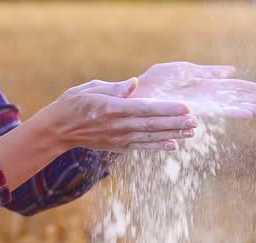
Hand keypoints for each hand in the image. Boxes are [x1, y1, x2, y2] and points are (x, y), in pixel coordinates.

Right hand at [41, 78, 198, 152]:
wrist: (58, 130)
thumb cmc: (73, 103)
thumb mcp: (90, 88)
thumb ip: (114, 88)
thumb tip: (133, 83)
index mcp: (112, 108)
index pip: (145, 108)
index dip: (167, 109)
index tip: (186, 108)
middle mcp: (117, 126)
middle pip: (152, 125)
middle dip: (176, 123)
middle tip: (196, 122)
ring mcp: (118, 138)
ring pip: (150, 137)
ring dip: (172, 135)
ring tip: (191, 132)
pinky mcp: (117, 146)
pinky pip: (141, 146)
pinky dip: (157, 146)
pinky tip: (172, 145)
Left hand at [132, 62, 255, 117]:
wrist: (135, 94)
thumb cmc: (155, 82)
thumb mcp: (183, 70)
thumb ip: (207, 71)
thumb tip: (231, 70)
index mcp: (207, 87)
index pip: (236, 89)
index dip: (255, 90)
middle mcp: (207, 99)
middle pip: (239, 99)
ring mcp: (201, 105)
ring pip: (232, 106)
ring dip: (252, 108)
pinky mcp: (192, 110)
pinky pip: (215, 110)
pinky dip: (232, 111)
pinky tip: (247, 112)